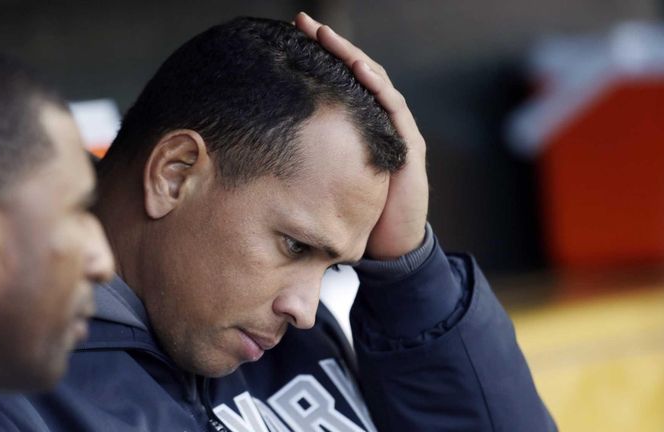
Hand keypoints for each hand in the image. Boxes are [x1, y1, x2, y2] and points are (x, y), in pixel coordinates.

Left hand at [294, 12, 428, 259]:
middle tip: (303, 22)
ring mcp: (396, 130)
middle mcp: (377, 121)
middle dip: (330, 45)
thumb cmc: (354, 213)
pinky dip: (377, 87)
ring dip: (351, 56)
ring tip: (327, 35)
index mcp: (357, 126)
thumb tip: (255, 147)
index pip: (338, 81)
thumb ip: (301, 159)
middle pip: (355, 73)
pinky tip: (360, 70)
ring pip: (375, 82)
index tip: (288, 37)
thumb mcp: (321, 178)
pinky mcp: (409, 146)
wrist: (388, 245)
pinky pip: (394, 110)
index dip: (317, 57)